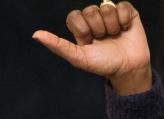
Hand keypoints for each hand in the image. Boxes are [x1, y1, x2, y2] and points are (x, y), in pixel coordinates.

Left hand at [33, 2, 151, 95]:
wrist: (128, 68)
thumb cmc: (103, 64)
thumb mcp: (78, 58)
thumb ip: (57, 45)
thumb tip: (35, 34)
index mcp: (81, 28)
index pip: (74, 16)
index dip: (82, 29)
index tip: (88, 42)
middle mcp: (94, 19)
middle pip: (90, 11)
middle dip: (97, 29)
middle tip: (103, 40)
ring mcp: (110, 14)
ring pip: (106, 8)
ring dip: (111, 26)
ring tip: (115, 36)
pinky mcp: (126, 11)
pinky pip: (121, 5)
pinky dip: (123, 20)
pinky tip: (124, 29)